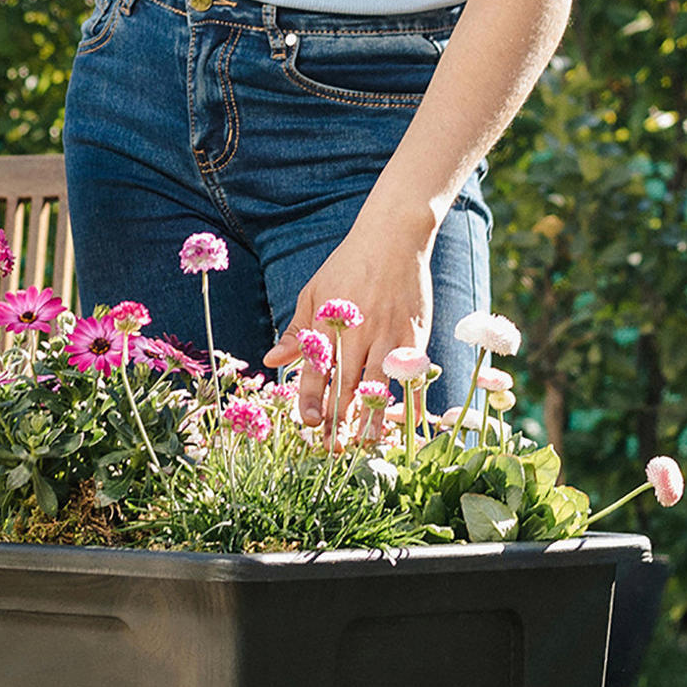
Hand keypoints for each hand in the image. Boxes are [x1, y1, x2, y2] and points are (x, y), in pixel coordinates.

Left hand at [264, 203, 436, 434]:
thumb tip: (270, 361)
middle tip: (332, 448)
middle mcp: (360, 330)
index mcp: (330, 321)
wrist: (394, 237)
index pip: (317, 367)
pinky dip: (410, 400)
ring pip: (381, 385)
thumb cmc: (348, 266)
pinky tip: (406, 424)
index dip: (311, 398)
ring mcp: (390, 333)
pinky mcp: (416, 335)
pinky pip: (412, 375)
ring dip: (373, 418)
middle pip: (347, 383)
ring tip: (365, 445)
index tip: (306, 424)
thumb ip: (297, 332)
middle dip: (339, 419)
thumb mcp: (314, 292)